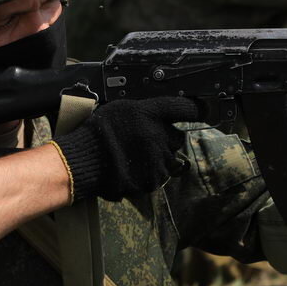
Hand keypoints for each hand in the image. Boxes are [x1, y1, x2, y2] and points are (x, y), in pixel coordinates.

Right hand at [54, 97, 199, 201]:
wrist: (83, 161)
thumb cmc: (97, 133)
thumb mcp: (121, 109)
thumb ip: (145, 112)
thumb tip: (163, 114)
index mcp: (148, 113)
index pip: (182, 107)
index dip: (196, 109)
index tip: (203, 110)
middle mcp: (156, 134)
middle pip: (177, 136)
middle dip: (167, 140)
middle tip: (148, 142)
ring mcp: (156, 157)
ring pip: (172, 158)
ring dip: (160, 158)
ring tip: (138, 158)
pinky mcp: (153, 178)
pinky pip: (162, 175)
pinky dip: (153, 173)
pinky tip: (135, 168)